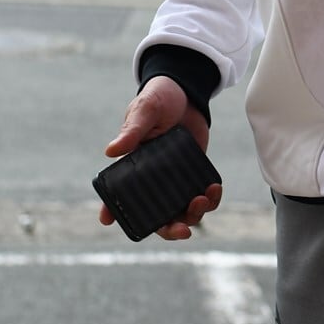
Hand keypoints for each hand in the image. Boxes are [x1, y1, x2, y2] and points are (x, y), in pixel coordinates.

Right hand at [99, 76, 222, 239]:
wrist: (187, 92)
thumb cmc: (158, 99)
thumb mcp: (145, 111)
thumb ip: (132, 130)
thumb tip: (112, 151)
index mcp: (132, 166)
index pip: (119, 195)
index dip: (115, 211)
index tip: (109, 220)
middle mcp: (152, 178)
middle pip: (156, 215)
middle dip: (168, 229)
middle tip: (182, 230)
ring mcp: (174, 178)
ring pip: (181, 210)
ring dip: (193, 215)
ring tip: (202, 200)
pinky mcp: (194, 173)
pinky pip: (202, 195)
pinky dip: (210, 199)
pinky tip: (214, 189)